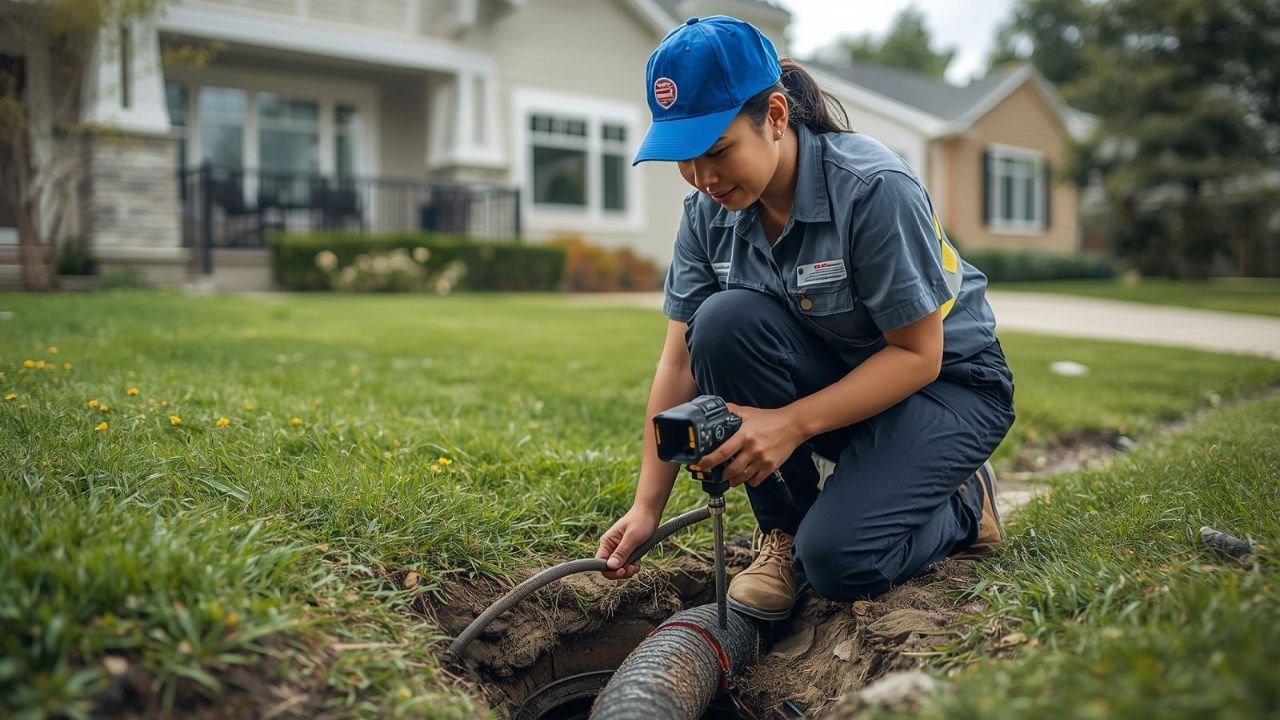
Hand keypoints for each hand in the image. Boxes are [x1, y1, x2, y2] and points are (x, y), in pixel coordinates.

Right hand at [595, 506, 659, 579]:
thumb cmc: (641, 521)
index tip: (622, 570)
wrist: (650, 511)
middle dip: (620, 572)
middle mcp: (610, 547)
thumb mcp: (632, 537)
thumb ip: (621, 552)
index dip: (609, 570)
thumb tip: (610, 566)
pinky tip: (638, 563)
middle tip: (632, 569)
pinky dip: (632, 566)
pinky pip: (626, 564)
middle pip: (609, 567)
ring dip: (628, 570)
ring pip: (619, 567)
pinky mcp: (627, 551)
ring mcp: (619, 549)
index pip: (600, 562)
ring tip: (636, 565)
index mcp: (607, 542)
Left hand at [691, 403, 805, 487]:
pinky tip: (746, 475)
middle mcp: (753, 449)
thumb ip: (731, 411)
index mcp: (744, 435)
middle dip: (721, 475)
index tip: (700, 465)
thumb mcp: (748, 412)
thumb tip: (717, 408)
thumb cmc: (769, 419)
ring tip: (729, 477)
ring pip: (742, 478)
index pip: (723, 452)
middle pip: (731, 470)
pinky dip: (748, 481)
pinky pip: (756, 481)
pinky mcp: (771, 467)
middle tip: (715, 474)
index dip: (709, 461)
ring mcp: (762, 460)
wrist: (793, 425)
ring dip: (733, 480)